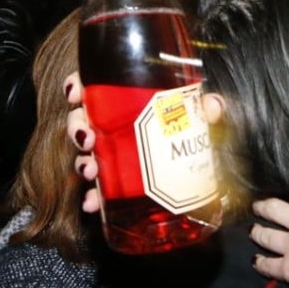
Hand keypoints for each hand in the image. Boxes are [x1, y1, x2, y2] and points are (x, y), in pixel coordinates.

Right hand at [64, 71, 225, 214]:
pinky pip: (97, 187)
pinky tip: (91, 203)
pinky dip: (92, 196)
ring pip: (85, 153)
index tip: (76, 93)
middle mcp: (113, 124)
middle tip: (88, 137)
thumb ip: (204, 108)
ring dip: (82, 161)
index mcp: (125, 98)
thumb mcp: (198, 115)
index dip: (77, 86)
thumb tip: (212, 106)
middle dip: (77, 127)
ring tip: (91, 170)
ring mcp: (112, 153)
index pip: (94, 84)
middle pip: (82, 118)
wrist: (196, 167)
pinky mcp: (116, 181)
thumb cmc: (189, 128)